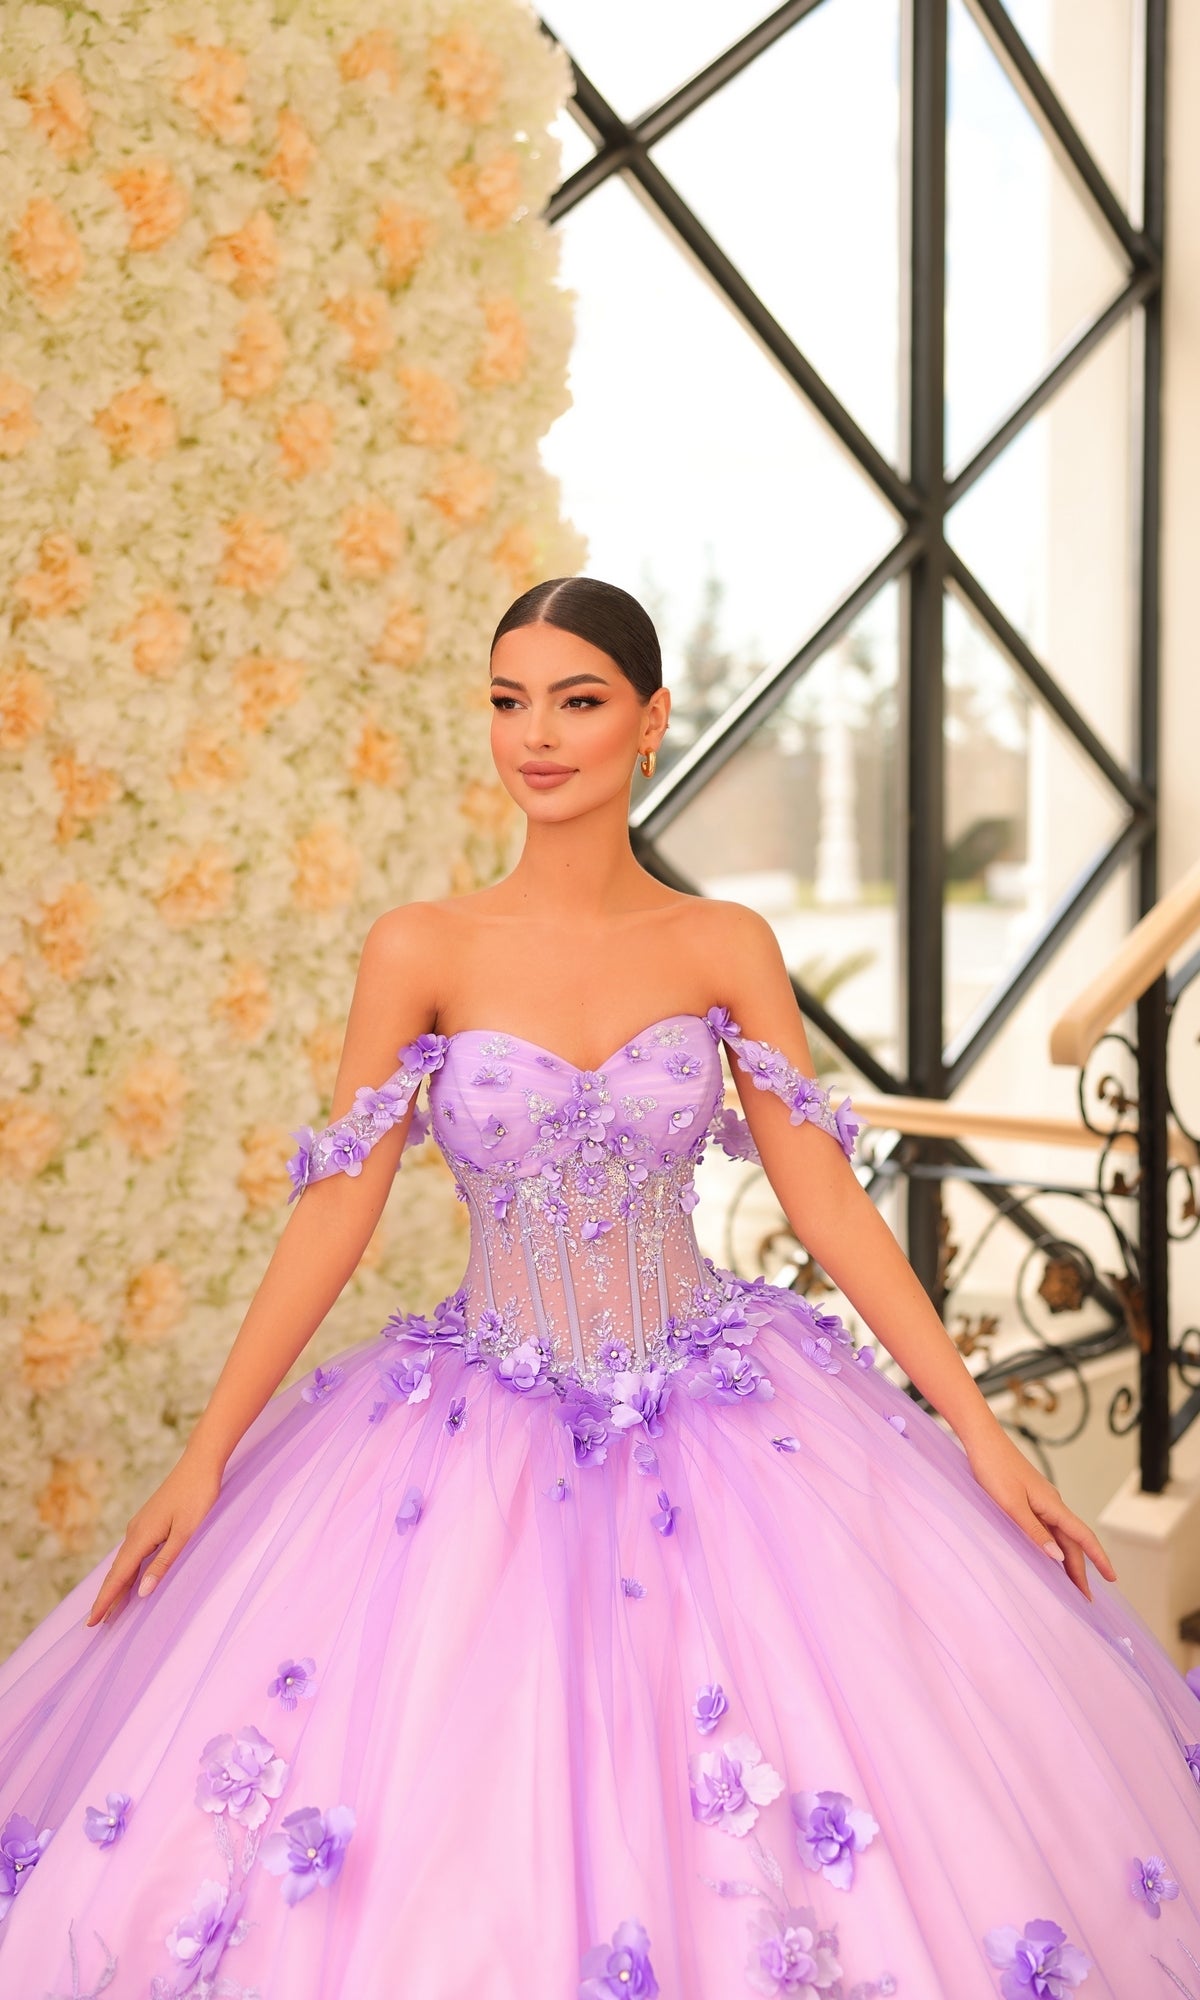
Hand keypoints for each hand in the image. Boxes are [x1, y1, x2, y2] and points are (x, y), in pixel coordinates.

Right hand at [84, 1451, 223, 1627]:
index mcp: (141, 1537)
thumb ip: (164, 1563)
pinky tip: (130, 1578)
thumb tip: (141, 1593)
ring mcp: (140, 1525)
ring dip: (116, 1585)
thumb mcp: (185, 1533)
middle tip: (95, 1624)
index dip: (105, 1601)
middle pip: (116, 1572)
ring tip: (110, 1609)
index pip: (118, 1577)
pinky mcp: (148, 1522)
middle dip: (106, 1598)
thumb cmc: (197, 1497)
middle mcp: (135, 1532)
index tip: (92, 1623)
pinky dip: (127, 1570)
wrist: (200, 1464)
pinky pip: (132, 1553)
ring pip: (124, 1562)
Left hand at [964, 1429, 1116, 1599]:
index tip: (1113, 1578)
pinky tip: (1049, 1556)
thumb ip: (1033, 1531)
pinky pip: (1048, 1527)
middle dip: (1081, 1570)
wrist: (982, 1440)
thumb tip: (1058, 1557)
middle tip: (1085, 1599)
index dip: (1099, 1559)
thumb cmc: (994, 1469)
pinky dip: (1053, 1545)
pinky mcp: (1029, 1499)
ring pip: (1061, 1535)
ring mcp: (1041, 1501)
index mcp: (1052, 1505)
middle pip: (1073, 1541)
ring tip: (1070, 1585)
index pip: (1083, 1537)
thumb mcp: (1011, 1505)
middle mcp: (1052, 1504)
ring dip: (1067, 1560)